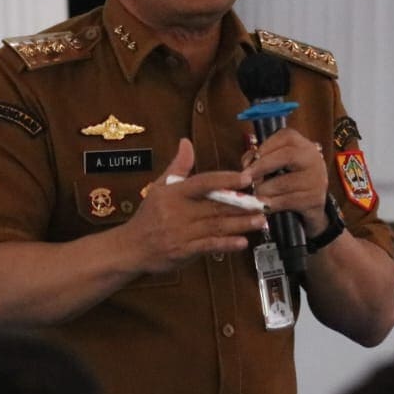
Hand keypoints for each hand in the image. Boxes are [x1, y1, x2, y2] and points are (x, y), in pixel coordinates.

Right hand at [116, 138, 265, 273]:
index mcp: (174, 193)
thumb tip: (186, 142)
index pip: (203, 182)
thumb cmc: (148, 216)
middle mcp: (178, 212)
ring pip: (216, 227)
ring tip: (259, 221)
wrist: (130, 248)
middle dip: (241, 205)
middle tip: (263, 203)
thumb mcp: (159, 187)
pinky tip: (242, 242)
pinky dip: (226, 245)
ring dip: (240, 224)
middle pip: (215, 206)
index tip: (246, 178)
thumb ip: (177, 166)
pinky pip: (208, 246)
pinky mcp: (183, 252)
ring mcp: (181, 233)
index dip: (225, 180)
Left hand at [248, 129, 330, 234]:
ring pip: (284, 183)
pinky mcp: (314, 198)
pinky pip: (287, 201)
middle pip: (286, 156)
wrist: (310, 199)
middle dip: (261, 167)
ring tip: (254, 194)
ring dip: (263, 190)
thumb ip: (257, 157)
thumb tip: (246, 165)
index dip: (263, 148)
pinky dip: (271, 204)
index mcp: (301, 143)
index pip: (284, 137)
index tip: (248, 162)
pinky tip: (264, 205)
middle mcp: (311, 157)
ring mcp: (315, 178)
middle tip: (246, 178)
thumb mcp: (274, 161)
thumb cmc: (287, 176)